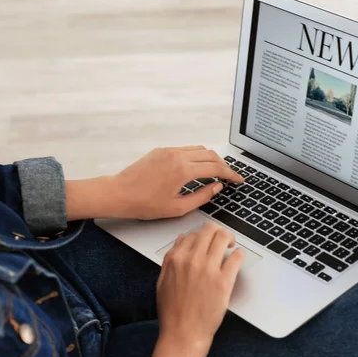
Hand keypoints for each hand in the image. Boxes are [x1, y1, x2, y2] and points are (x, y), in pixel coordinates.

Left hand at [65, 146, 243, 220]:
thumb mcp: (177, 207)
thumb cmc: (144, 203)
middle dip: (224, 165)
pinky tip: (198, 167)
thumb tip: (216, 187)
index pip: (216, 168)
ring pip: (199, 149)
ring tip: (216, 171)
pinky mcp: (162, 150)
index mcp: (183, 170)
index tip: (238, 179)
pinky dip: (197, 156)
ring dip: (211, 158)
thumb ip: (202, 196)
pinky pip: (186, 149)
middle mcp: (178, 156)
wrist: (118, 193)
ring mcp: (169, 151)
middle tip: (230, 176)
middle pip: (211, 155)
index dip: (231, 174)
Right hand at [145, 223, 244, 356]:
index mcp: (176, 259)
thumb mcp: (162, 281)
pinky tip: (238, 258)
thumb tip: (182, 239)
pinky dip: (239, 254)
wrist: (184, 333)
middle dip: (218, 231)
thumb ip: (170, 258)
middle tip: (224, 240)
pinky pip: (236, 256)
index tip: (208, 242)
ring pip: (223, 237)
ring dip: (229, 238)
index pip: (193, 234)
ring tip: (231, 246)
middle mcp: (192, 260)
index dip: (203, 236)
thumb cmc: (173, 312)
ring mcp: (208, 269)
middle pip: (209, 230)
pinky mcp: (224, 281)